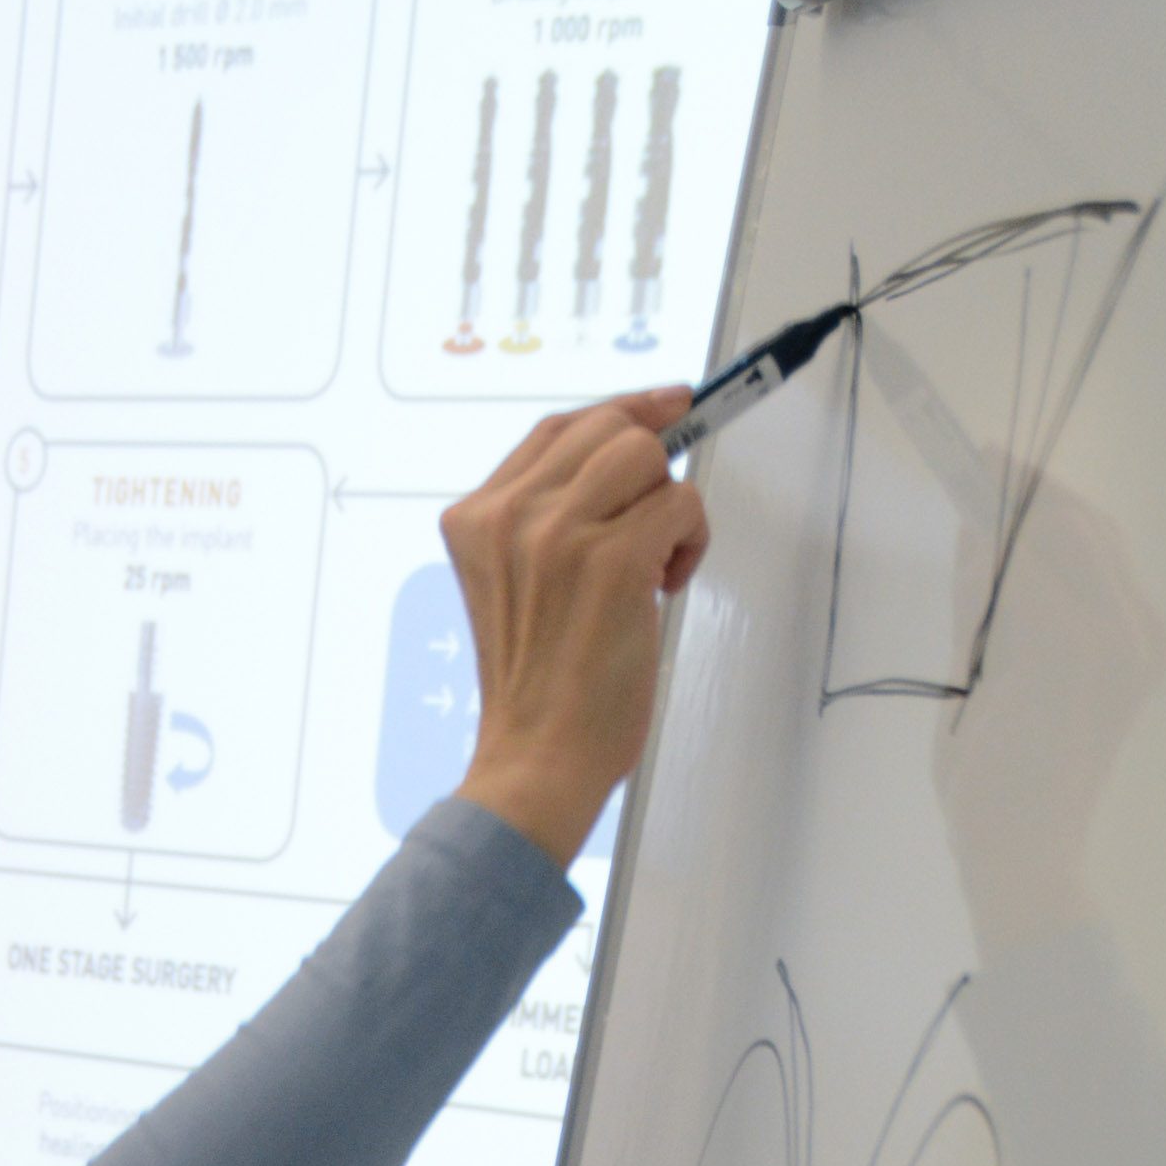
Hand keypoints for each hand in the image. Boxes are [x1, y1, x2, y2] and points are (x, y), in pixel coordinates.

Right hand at [444, 389, 706, 867]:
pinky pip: (681, 503)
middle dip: (650, 468)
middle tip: (658, 524)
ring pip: (648, 457)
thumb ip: (545, 521)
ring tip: (654, 566)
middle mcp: (509, 515)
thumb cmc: (539, 687)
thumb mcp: (514, 586)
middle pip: (608, 429)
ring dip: (670, 506)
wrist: (537, 757)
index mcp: (475, 519)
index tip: (667, 408)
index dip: (620, 411)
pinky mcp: (611, 560)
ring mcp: (558, 533)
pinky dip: (690, 542)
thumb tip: (632, 454)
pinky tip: (663, 589)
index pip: (556, 429)